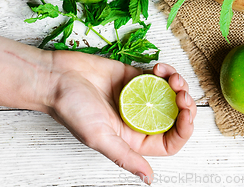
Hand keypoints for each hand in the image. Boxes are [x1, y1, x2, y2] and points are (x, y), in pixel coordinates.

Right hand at [47, 52, 195, 183]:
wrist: (57, 77)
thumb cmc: (72, 109)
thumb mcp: (99, 137)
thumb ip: (125, 156)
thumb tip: (148, 179)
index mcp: (132, 138)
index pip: (168, 141)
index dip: (183, 130)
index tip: (186, 114)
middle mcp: (138, 118)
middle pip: (173, 115)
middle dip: (185, 103)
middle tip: (182, 92)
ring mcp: (137, 95)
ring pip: (169, 93)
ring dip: (177, 84)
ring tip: (172, 77)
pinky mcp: (133, 75)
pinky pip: (157, 75)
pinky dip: (164, 70)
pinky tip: (158, 67)